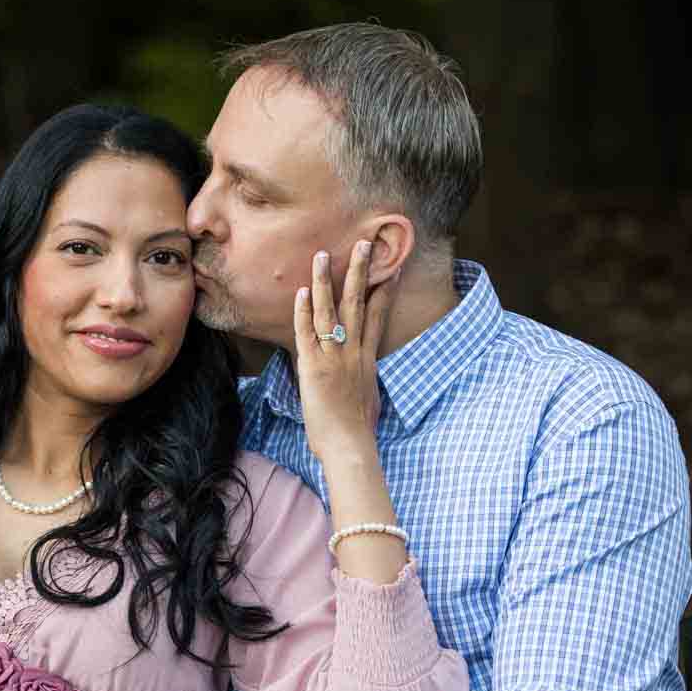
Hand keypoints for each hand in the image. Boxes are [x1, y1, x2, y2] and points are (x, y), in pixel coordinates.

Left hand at [293, 240, 393, 461]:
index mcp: (367, 360)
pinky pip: (307, 333)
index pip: (378, 317)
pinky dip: (303, 312)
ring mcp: (334, 357)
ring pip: (330, 311)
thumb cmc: (357, 432)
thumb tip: (360, 382)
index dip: (384, 292)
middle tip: (363, 243)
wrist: (351, 446)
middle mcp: (353, 352)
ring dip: (325, 281)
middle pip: (358, 303)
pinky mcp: (314, 367)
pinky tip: (300, 292)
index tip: (391, 270)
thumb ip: (363, 383)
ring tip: (322, 254)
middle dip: (360, 271)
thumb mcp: (368, 400)